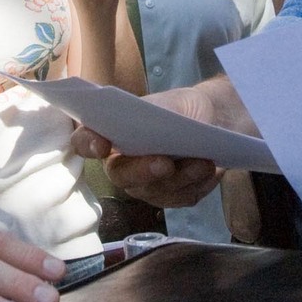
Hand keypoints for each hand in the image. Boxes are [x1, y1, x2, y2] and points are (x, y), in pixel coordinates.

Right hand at [69, 85, 223, 208]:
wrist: (215, 121)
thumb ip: (156, 115)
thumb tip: (152, 130)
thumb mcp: (169, 103)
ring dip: (181, 178)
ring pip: (156, 191)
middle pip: (121, 176)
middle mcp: (122, 166)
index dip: (88, 144)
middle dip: (144, 171)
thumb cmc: (182, 109)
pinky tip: (211, 170)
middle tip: (165, 164)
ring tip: (204, 163)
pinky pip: (180, 198)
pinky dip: (197, 185)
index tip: (102, 144)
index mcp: (112, 135)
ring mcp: (146, 186)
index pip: (85, 141)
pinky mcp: (172, 197)